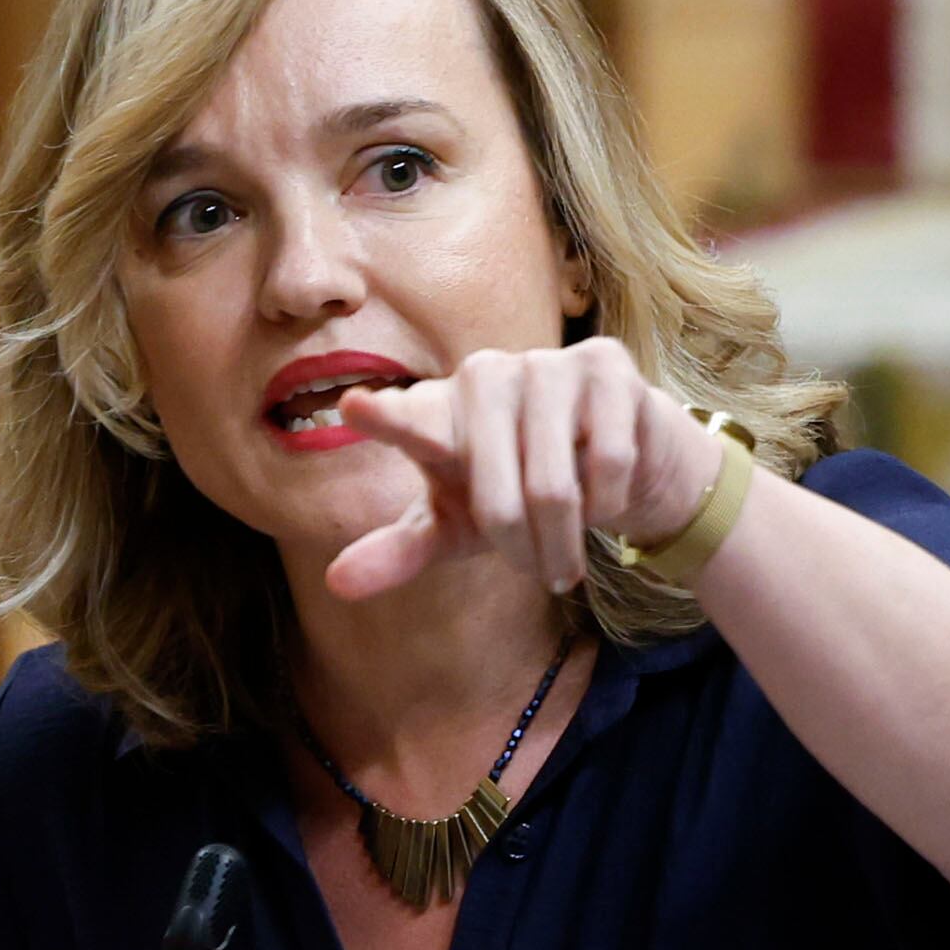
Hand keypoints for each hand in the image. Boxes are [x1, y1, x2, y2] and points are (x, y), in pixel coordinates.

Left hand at [321, 336, 725, 602]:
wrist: (611, 457)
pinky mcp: (604, 365)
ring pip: (556, 487)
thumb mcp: (457, 527)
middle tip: (539, 573)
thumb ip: (400, 550)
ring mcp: (546, 365)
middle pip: (500, 501)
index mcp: (437, 412)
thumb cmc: (517, 491)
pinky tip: (605, 495)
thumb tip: (338, 584)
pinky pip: (609, 461)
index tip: (354, 409)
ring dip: (567, 541)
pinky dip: (609, 500)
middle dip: (524, 553)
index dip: (385, 416)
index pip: (407, 418)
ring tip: (568, 553)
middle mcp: (483, 376)